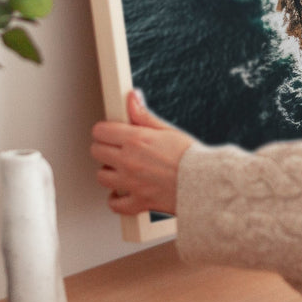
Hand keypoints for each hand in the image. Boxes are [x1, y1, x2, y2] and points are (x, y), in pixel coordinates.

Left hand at [90, 90, 195, 216]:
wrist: (205, 183)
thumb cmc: (191, 157)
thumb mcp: (167, 130)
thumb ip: (143, 115)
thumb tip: (132, 98)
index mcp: (136, 140)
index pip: (101, 131)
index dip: (105, 130)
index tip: (110, 132)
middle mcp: (129, 161)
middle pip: (96, 152)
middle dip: (104, 148)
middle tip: (116, 149)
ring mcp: (131, 183)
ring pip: (101, 177)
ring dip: (109, 172)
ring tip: (121, 169)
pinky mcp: (137, 202)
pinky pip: (115, 204)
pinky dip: (116, 199)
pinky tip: (123, 192)